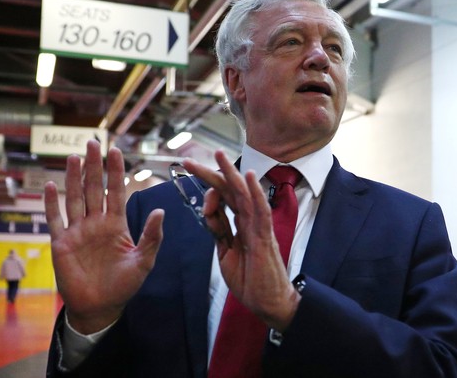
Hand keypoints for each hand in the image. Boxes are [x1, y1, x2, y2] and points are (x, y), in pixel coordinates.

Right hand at [44, 140, 163, 333]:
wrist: (100, 307)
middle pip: (94, 189)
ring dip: (73, 178)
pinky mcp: (61, 243)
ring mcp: (78, 231)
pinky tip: (49, 186)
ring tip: (73, 157)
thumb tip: (161, 211)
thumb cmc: (124, 285)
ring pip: (75, 199)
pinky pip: (54, 219)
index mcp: (116, 224)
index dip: (116, 172)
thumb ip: (152, 237)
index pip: (116, 192)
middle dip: (94, 166)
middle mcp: (96, 223)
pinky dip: (50, 203)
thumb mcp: (144, 261)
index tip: (116, 151)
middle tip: (92, 143)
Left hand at [183, 150, 299, 330]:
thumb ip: (219, 231)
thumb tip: (209, 210)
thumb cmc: (250, 279)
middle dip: (209, 173)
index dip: (205, 187)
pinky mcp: (265, 238)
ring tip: (217, 154)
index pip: (222, 198)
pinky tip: (249, 176)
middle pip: (228, 191)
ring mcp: (258, 227)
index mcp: (240, 224)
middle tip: (189, 160)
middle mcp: (249, 220)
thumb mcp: (226, 252)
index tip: (188, 177)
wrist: (267, 302)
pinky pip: (260, 212)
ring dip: (230, 173)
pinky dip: (255, 193)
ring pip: (243, 194)